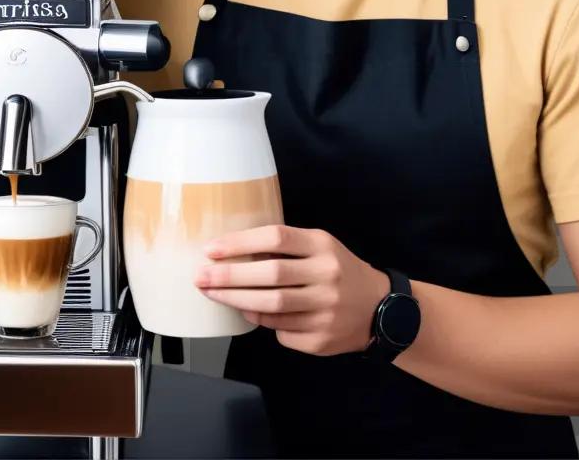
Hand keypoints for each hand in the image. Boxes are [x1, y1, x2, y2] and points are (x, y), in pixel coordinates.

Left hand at [193, 224, 389, 356]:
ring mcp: (325, 310)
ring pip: (271, 306)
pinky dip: (259, 320)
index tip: (211, 249)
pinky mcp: (321, 339)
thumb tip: (235, 255)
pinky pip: (280, 331)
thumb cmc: (338, 271)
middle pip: (270, 275)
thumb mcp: (321, 247)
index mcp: (323, 246)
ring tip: (212, 293)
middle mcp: (327, 276)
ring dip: (235, 300)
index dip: (240, 243)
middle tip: (200, 276)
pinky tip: (246, 311)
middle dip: (229, 276)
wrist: (378, 309)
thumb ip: (286, 248)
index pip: (276, 238)